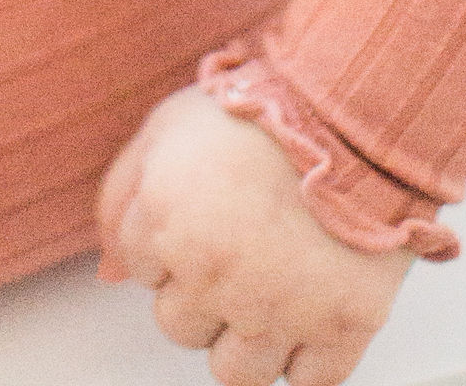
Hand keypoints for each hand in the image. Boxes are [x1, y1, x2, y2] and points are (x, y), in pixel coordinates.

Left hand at [96, 89, 409, 385]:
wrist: (357, 106)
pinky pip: (307, 383)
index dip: (169, 240)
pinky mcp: (343, 326)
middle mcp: (218, 276)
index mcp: (169, 223)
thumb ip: (121, 197)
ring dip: (248, 336)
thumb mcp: (170, 126)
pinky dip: (307, 356)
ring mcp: (281, 308)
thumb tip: (108, 273)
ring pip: (236, 372)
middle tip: (238, 244)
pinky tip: (310, 306)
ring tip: (271, 283)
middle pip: (181, 328)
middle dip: (202, 292)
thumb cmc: (262, 111)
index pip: (141, 272)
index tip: (204, 211)